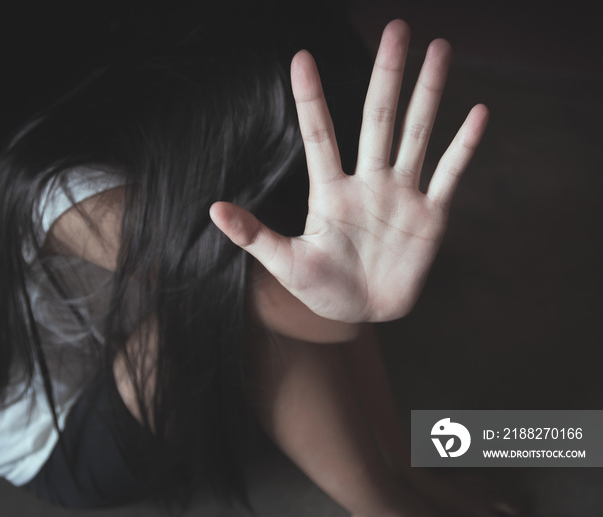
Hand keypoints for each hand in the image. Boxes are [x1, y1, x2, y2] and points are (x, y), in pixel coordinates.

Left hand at [210, 20, 488, 322]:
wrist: (363, 312)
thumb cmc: (321, 288)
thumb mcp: (286, 264)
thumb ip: (255, 235)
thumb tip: (213, 208)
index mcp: (329, 191)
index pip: (320, 135)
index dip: (311, 98)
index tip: (300, 58)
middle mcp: (368, 182)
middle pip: (377, 118)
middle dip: (387, 74)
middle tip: (396, 27)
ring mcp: (401, 194)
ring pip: (416, 134)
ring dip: (428, 94)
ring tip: (440, 49)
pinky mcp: (430, 215)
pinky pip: (449, 174)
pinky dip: (464, 147)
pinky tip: (478, 112)